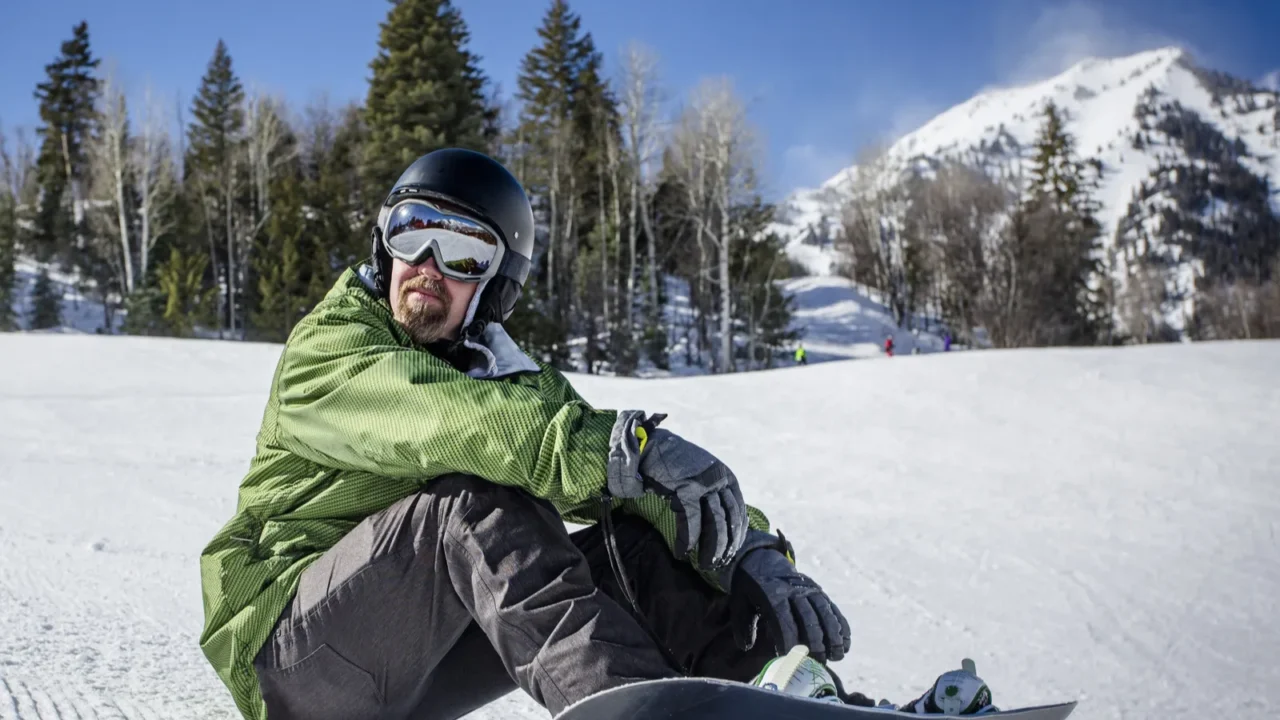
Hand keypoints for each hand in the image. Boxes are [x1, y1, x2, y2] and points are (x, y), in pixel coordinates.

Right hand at [607, 410, 747, 569]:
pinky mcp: (684, 488)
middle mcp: (718, 478)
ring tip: (704, 564)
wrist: (648, 445)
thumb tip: (720, 524)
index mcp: (725, 476)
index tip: (731, 552)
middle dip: (725, 545)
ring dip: (710, 547)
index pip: (738, 510)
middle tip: (718, 563)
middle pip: (729, 519)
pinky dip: (687, 539)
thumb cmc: (672, 464)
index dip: (736, 534)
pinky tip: (682, 552)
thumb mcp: (700, 476)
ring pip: (714, 523)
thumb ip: (711, 494)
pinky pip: (690, 521)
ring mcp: (702, 482)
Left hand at [730, 531, 850, 662]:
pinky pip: (833, 609)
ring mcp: (810, 590)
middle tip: (818, 661)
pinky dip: (841, 626)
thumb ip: (742, 625)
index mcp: (772, 594)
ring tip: (837, 656)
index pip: (783, 618)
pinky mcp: (819, 591)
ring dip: (833, 635)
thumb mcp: (740, 601)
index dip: (788, 638)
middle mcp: (795, 590)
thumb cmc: (750, 587)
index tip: (790, 656)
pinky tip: (845, 644)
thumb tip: (746, 646)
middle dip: (815, 642)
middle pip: (809, 617)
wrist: (763, 559)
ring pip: (825, 613)